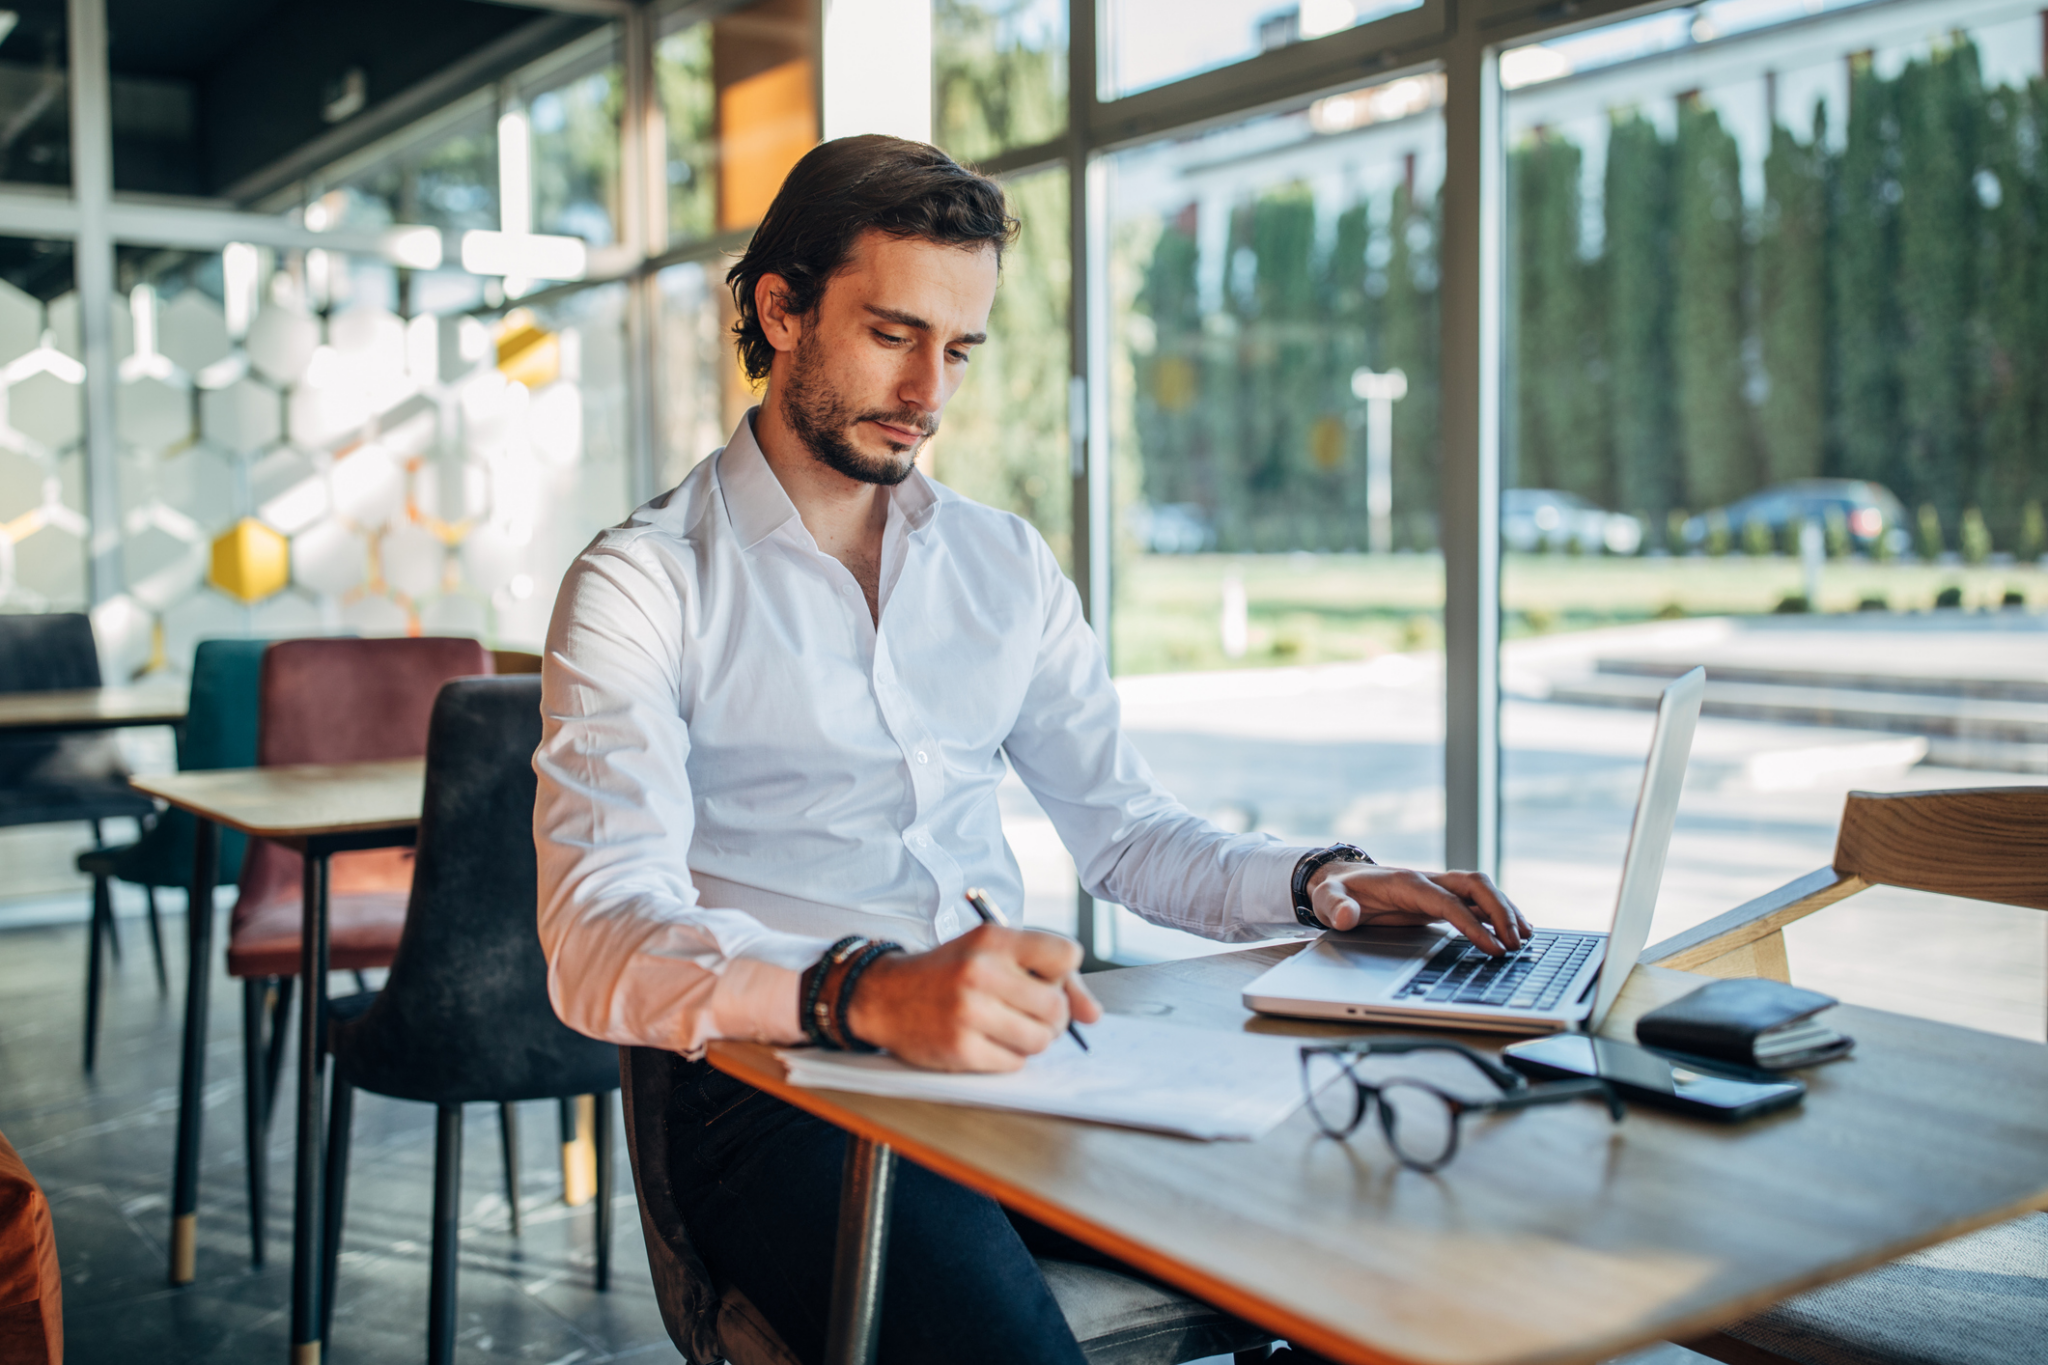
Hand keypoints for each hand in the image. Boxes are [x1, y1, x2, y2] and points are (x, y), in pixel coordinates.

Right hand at [842, 924, 1103, 1071]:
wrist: (885, 995)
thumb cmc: (949, 972)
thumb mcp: (993, 954)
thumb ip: (1049, 976)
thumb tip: (1094, 1016)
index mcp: (993, 939)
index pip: (1067, 955)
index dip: (1062, 974)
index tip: (1043, 980)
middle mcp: (981, 971)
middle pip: (1057, 1007)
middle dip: (1052, 1017)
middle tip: (1027, 1013)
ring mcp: (969, 1012)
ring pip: (1041, 1040)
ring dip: (1033, 1041)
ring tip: (1007, 1028)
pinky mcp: (961, 1048)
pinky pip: (1015, 1063)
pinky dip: (1009, 1057)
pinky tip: (986, 1041)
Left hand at [1306, 863, 1531, 954]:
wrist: (1339, 879)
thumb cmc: (1337, 891)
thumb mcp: (1327, 899)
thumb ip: (1336, 907)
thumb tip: (1348, 916)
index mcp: (1406, 883)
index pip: (1448, 901)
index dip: (1472, 923)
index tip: (1492, 946)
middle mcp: (1428, 880)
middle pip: (1475, 885)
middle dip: (1500, 911)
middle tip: (1517, 944)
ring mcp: (1437, 887)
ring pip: (1482, 889)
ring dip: (1506, 910)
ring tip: (1525, 939)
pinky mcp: (1441, 898)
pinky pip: (1478, 901)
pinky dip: (1499, 913)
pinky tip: (1517, 931)